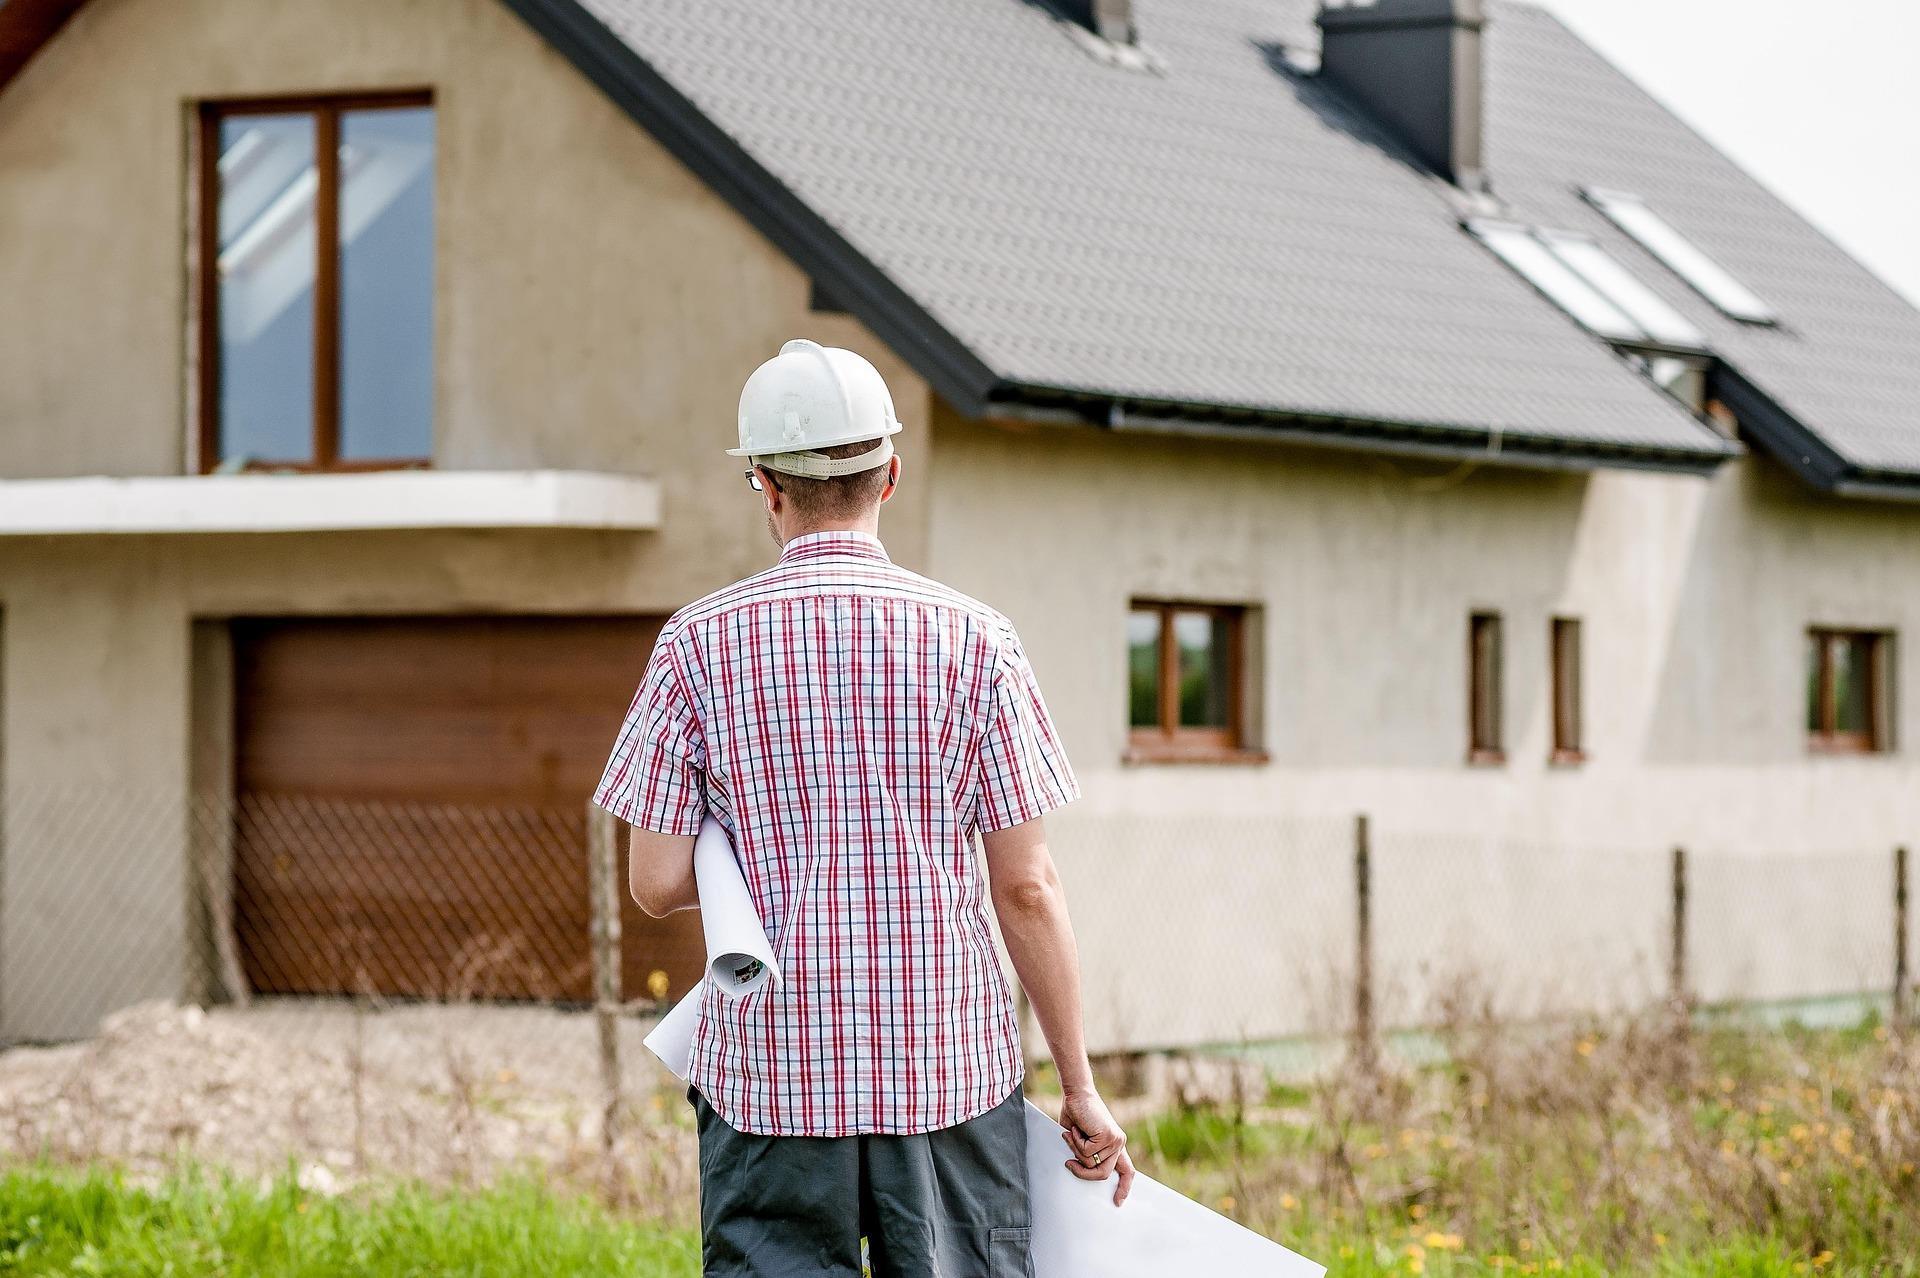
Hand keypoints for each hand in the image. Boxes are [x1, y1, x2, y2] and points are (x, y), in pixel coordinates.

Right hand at [1058, 1087, 1135, 1205]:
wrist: (1077, 1093)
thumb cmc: (1076, 1114)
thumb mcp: (1081, 1140)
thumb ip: (1086, 1155)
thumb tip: (1080, 1169)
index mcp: (1115, 1145)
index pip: (1127, 1170)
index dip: (1124, 1187)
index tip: (1118, 1202)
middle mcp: (1118, 1144)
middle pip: (1103, 1174)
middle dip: (1083, 1172)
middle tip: (1069, 1164)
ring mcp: (1115, 1140)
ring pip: (1091, 1163)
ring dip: (1076, 1149)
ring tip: (1074, 1133)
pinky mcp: (1108, 1136)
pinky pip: (1086, 1152)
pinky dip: (1076, 1141)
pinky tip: (1078, 1128)